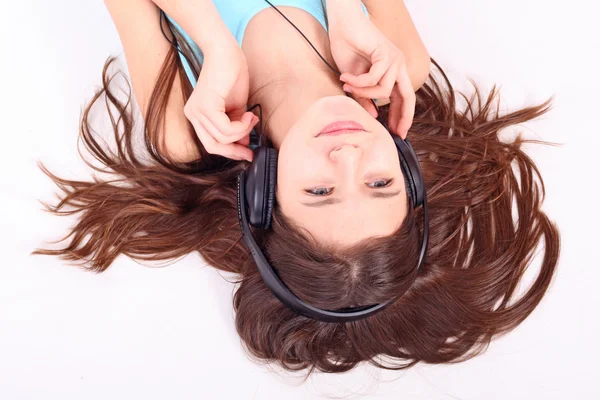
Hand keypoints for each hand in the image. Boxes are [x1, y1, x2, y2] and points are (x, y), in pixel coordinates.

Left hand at [183, 40, 258, 160]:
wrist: (227, 53)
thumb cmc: (232, 75)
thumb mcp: (237, 108)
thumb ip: (238, 127)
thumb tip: (245, 144)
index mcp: (197, 117)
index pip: (211, 144)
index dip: (230, 152)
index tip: (248, 154)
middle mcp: (192, 115)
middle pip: (213, 147)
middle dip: (234, 151)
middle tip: (252, 149)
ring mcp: (196, 111)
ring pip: (222, 138)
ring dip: (243, 132)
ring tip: (251, 119)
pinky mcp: (205, 106)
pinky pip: (226, 129)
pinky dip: (241, 126)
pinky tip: (248, 115)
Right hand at [327, 5, 415, 138]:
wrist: (343, 25)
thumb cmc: (347, 48)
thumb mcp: (355, 80)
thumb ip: (365, 97)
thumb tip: (372, 115)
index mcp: (394, 72)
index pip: (404, 98)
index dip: (402, 116)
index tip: (397, 133)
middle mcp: (399, 66)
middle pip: (408, 97)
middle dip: (402, 116)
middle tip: (395, 132)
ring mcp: (395, 59)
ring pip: (384, 90)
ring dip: (362, 92)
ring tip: (347, 85)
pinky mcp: (386, 54)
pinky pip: (373, 79)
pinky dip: (357, 81)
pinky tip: (345, 77)